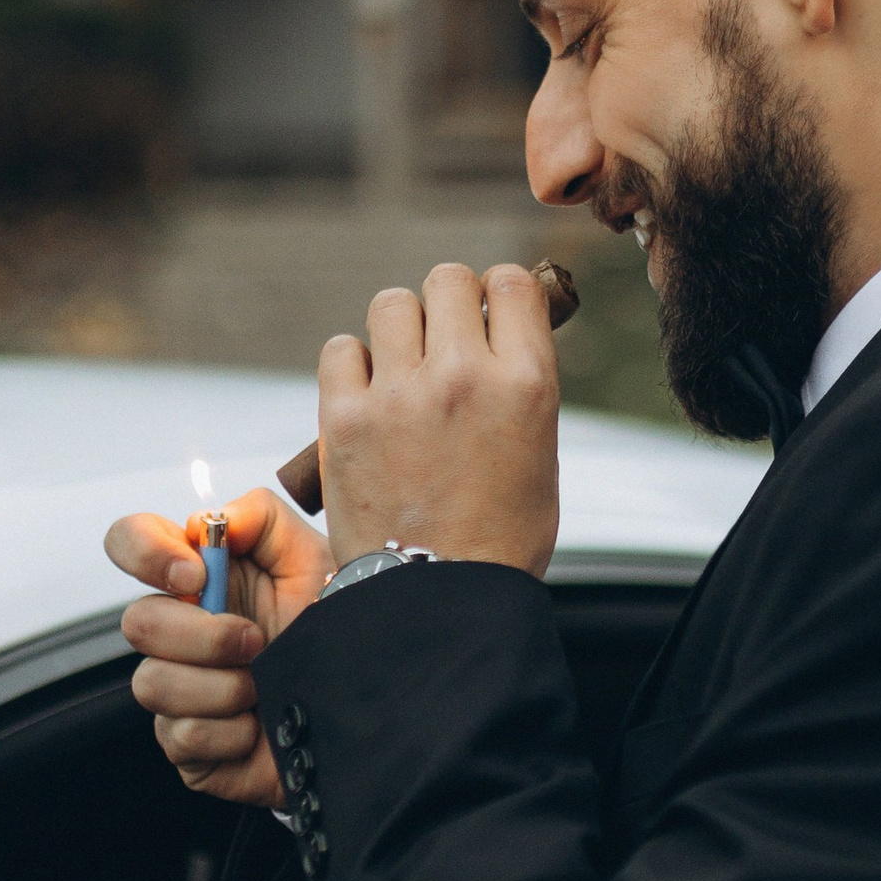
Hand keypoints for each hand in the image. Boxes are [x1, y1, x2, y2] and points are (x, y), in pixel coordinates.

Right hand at [106, 484, 329, 806]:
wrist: (363, 705)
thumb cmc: (334, 627)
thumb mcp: (312, 559)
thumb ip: (262, 517)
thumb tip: (210, 520)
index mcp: (200, 579)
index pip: (129, 542)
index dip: (145, 553)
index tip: (197, 575)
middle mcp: (178, 631)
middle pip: (137, 623)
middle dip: (204, 636)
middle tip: (258, 641)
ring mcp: (176, 690)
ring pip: (153, 685)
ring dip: (223, 687)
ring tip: (265, 685)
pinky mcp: (186, 745)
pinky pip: (184, 736)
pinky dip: (234, 732)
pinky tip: (261, 725)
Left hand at [317, 259, 560, 578]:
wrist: (439, 600)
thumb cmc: (498, 538)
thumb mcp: (540, 453)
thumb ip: (520, 386)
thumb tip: (497, 340)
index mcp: (526, 382)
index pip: (511, 283)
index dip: (498, 292)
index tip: (488, 315)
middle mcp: (463, 375)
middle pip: (447, 280)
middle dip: (446, 304)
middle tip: (442, 343)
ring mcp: (399, 394)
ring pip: (390, 305)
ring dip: (397, 329)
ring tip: (400, 370)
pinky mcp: (344, 418)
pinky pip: (339, 349)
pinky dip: (351, 365)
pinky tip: (365, 395)